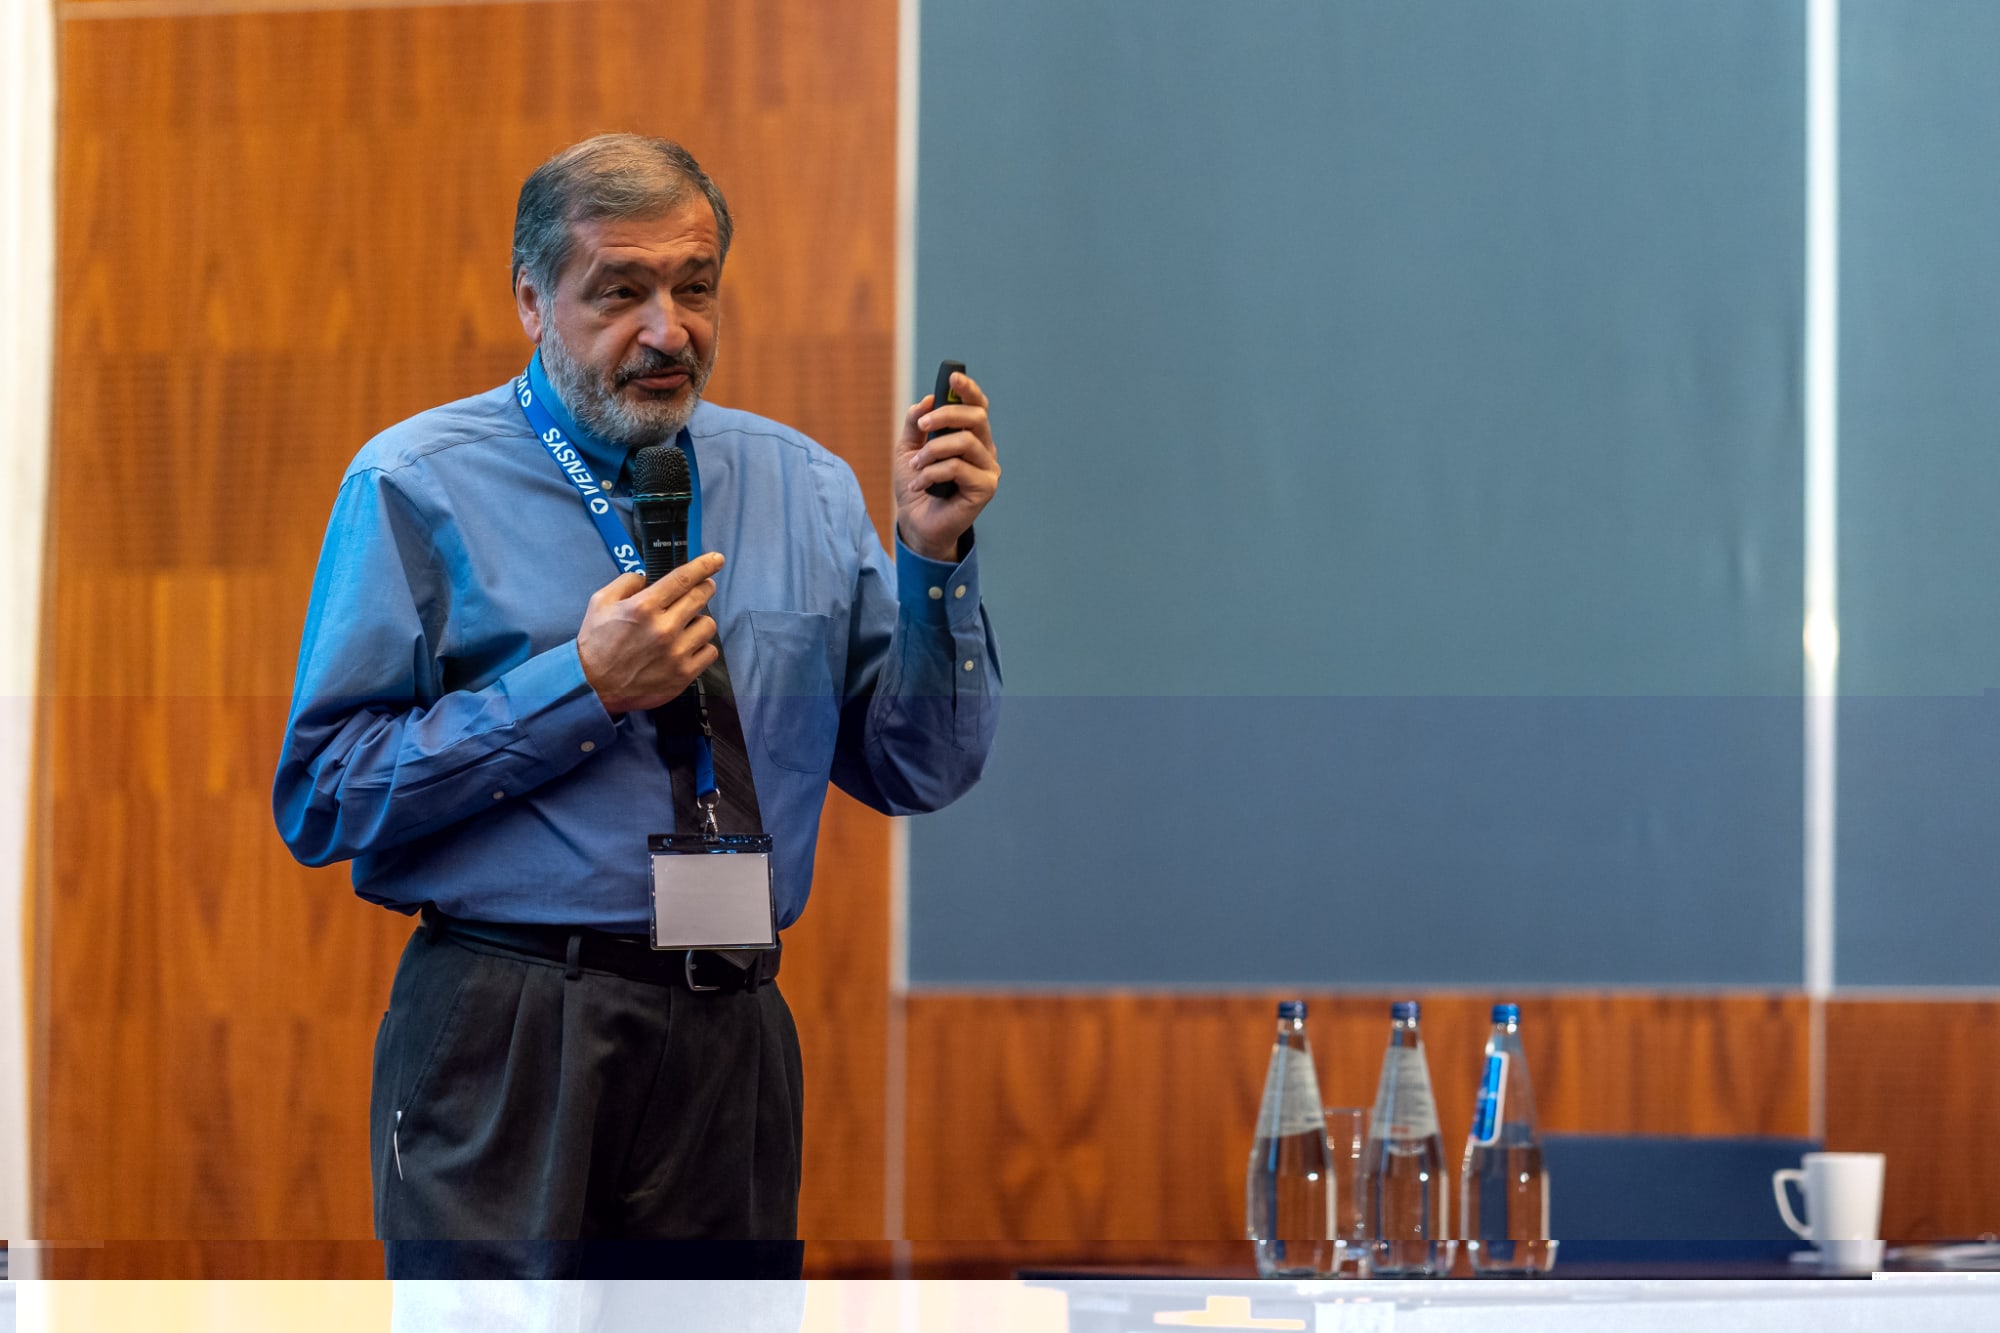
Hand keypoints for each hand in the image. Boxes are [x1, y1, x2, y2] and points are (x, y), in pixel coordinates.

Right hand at [576, 553, 723, 714]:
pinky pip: (710, 652)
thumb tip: (647, 577)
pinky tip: (687, 646)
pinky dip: (701, 647)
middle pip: (701, 597)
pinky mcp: (683, 674)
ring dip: (699, 621)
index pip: (683, 578)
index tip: (716, 559)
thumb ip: (626, 582)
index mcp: (644, 607)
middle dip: (704, 588)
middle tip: (701, 589)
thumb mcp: (600, 602)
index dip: (704, 565)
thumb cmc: (596, 644)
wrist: (593, 686)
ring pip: (708, 625)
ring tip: (684, 626)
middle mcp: (664, 629)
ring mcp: (676, 653)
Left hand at [893, 370, 999, 561]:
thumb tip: (927, 400)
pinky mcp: (986, 488)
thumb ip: (916, 423)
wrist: (916, 522)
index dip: (968, 390)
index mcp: (971, 436)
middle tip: (922, 424)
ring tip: (915, 466)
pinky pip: (958, 468)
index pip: (978, 406)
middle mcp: (985, 450)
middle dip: (946, 415)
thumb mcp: (908, 448)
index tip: (953, 378)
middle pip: (976, 417)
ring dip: (933, 451)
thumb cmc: (917, 485)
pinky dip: (933, 473)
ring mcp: (988, 469)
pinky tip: (921, 484)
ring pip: (965, 442)